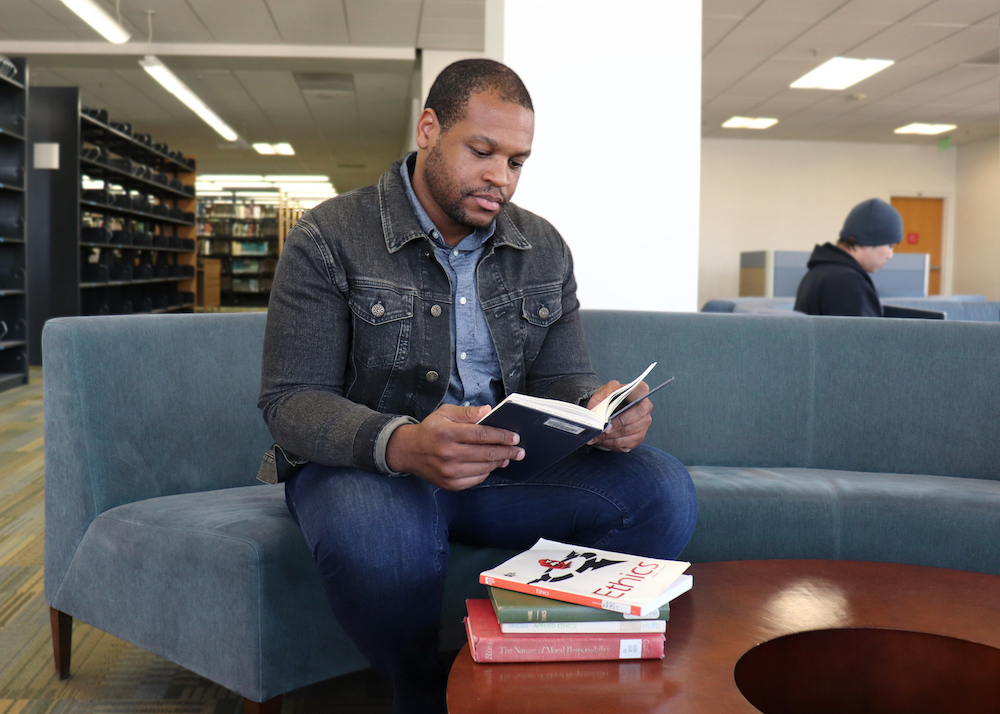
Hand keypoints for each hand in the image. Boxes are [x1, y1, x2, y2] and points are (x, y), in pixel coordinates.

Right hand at [385, 404, 524, 490]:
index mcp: (448, 433)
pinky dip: (487, 472)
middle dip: (507, 452)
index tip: (514, 437)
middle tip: (519, 451)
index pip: (482, 435)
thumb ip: (468, 412)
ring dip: (499, 462)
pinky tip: (492, 465)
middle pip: (486, 453)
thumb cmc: (430, 430)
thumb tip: (488, 410)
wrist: (409, 451)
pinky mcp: (450, 484)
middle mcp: (448, 454)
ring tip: (508, 457)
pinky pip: (476, 479)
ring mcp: (449, 471)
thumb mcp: (445, 413)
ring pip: (483, 468)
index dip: (501, 436)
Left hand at [587, 380, 651, 451]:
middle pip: (638, 415)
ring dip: (613, 435)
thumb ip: (607, 389)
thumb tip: (610, 394)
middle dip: (619, 424)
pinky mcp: (639, 437)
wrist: (604, 414)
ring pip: (630, 432)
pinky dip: (613, 443)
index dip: (631, 399)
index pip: (642, 391)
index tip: (613, 412)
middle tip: (604, 428)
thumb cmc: (606, 401)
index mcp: (639, 391)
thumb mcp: (603, 392)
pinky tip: (604, 439)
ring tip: (599, 435)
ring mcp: (644, 423)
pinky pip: (627, 443)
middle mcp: (646, 407)